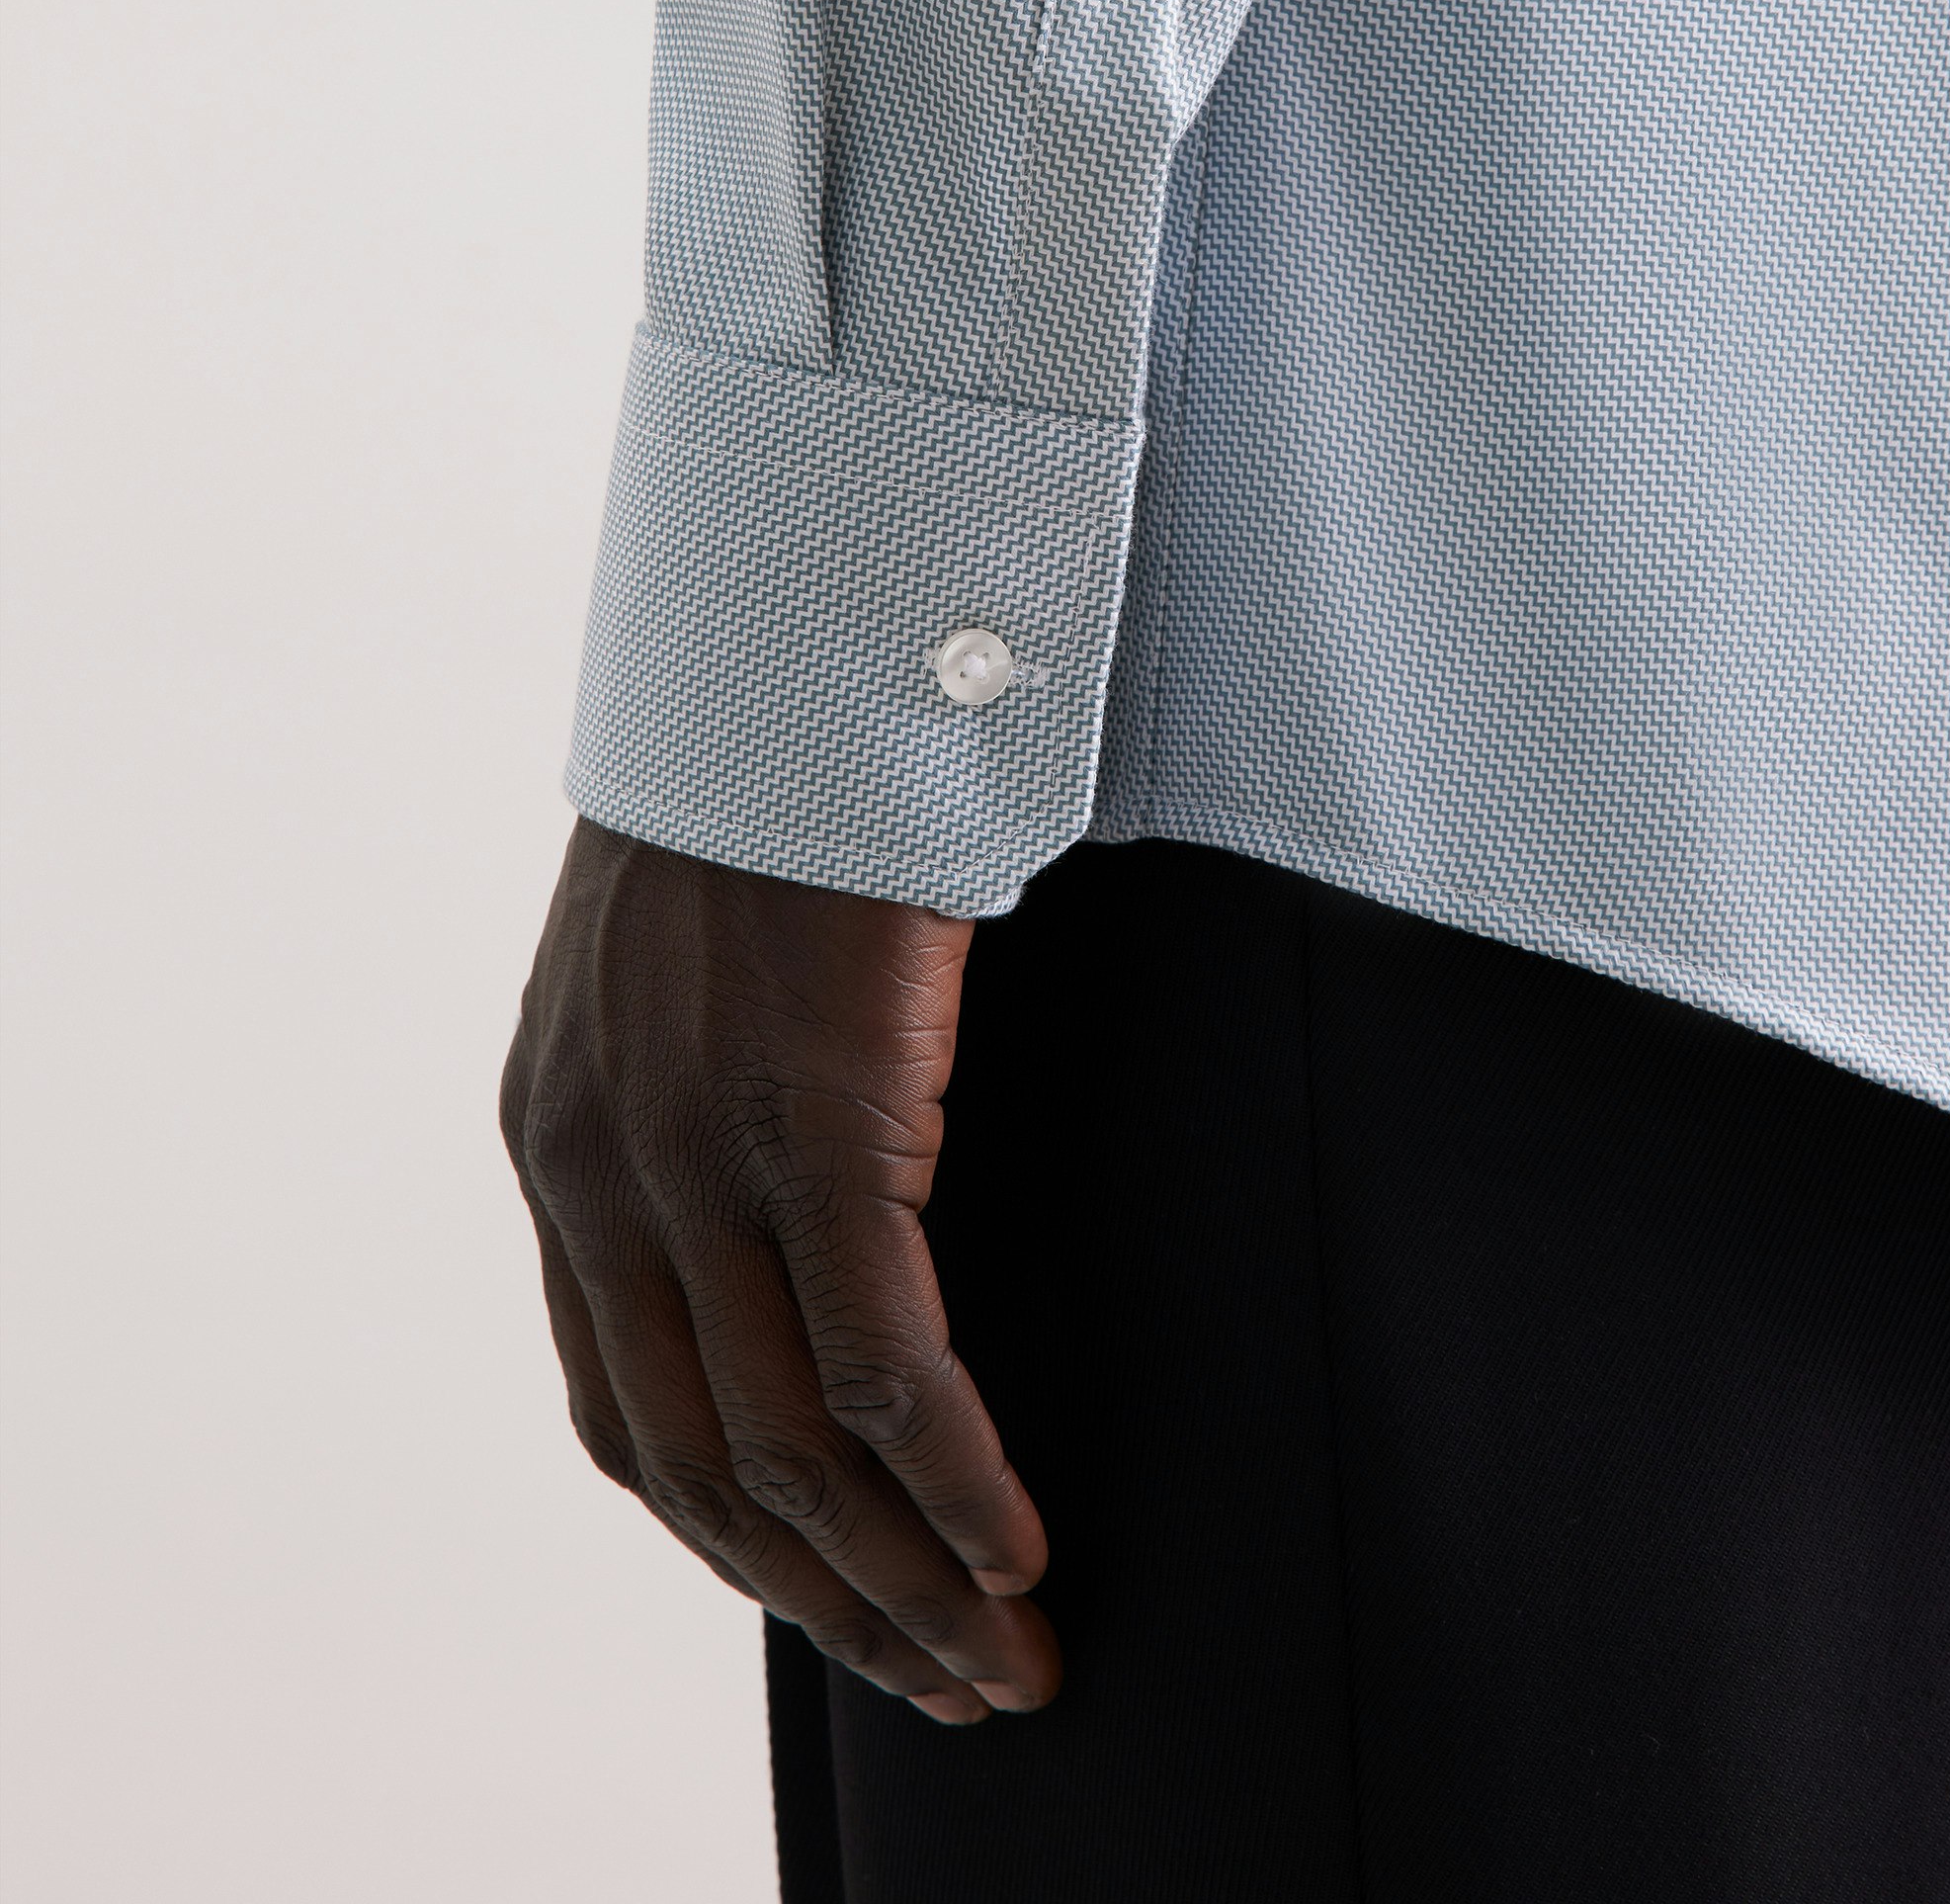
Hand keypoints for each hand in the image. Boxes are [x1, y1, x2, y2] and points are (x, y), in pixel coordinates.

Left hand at [500, 818, 1059, 1724]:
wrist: (798, 641)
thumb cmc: (778, 791)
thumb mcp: (688, 970)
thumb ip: (705, 1103)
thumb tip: (801, 1217)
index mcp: (560, 1146)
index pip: (626, 1418)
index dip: (738, 1545)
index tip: (841, 1610)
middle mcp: (597, 1172)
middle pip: (707, 1466)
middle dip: (830, 1604)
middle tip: (949, 1686)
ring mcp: (696, 1152)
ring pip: (792, 1447)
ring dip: (902, 1580)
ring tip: (1001, 1660)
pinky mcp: (814, 1119)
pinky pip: (881, 1364)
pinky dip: (949, 1481)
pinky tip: (1012, 1544)